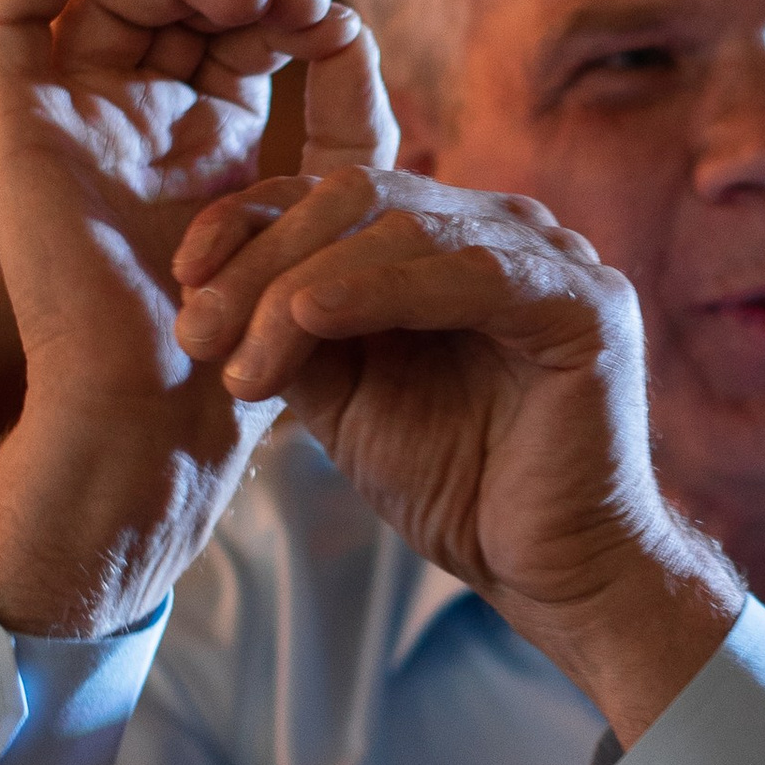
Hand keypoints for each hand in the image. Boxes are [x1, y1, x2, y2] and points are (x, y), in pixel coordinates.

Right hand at [0, 0, 349, 633]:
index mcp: (201, 142)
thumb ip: (351, 123)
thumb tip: (350, 23)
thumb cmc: (251, 344)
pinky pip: (12, 19)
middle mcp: (131, 123)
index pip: (235, 30)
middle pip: (175, 1)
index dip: (283, 4)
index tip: (334, 20)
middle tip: (295, 2)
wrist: (165, 418)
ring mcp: (71, 123)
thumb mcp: (326, 211)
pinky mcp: (20, 131)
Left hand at [171, 12, 739, 739]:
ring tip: (241, 354)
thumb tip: (209, 290)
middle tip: (195, 332)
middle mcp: (504, 229)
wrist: (548, 572)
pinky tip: (313, 319)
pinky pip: (470, 274)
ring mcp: (553, 257)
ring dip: (303, 286)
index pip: (336, 191)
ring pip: (403, 231)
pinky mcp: (583, 304)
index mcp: (450, 239)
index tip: (181, 281)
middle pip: (359, 196)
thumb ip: (296, 335)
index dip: (251, 220)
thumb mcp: (347, 399)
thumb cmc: (458, 486)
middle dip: (263, 260)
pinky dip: (382, 290)